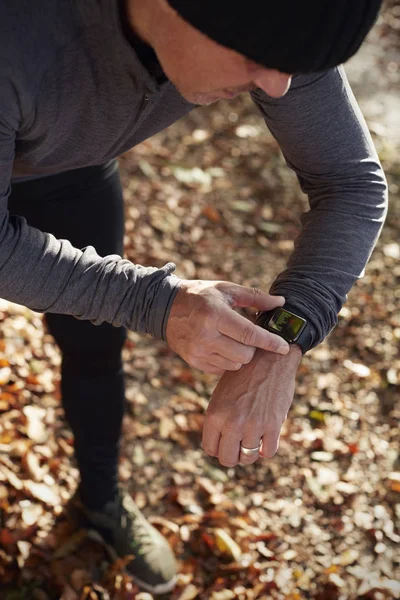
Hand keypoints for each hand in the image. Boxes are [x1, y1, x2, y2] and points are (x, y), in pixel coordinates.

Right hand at [166, 280, 289, 373]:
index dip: (270, 342)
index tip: (285, 347)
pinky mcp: (194, 361)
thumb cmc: (201, 296)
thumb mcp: (226, 290)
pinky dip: (229, 360)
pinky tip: (224, 347)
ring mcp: (198, 352)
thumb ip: (255, 297)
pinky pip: (223, 369)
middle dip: (254, 347)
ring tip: (235, 340)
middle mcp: (206, 336)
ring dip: (241, 354)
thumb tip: (281, 303)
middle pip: (245, 354)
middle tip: (250, 336)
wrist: (165, 308)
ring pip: (235, 365)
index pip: (250, 335)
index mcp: (215, 315)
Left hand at [202, 345, 301, 466]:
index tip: (225, 444)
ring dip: (250, 453)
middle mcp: (231, 422)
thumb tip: (221, 445)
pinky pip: (268, 452)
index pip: (210, 449)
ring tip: (253, 442)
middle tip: (239, 447)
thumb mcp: (221, 395)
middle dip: (233, 456)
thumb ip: (219, 419)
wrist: (268, 357)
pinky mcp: (273, 425)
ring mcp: (253, 425)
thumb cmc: (243, 375)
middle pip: (228, 459)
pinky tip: (266, 439)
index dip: (218, 449)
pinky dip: (266, 449)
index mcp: (214, 414)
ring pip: (248, 457)